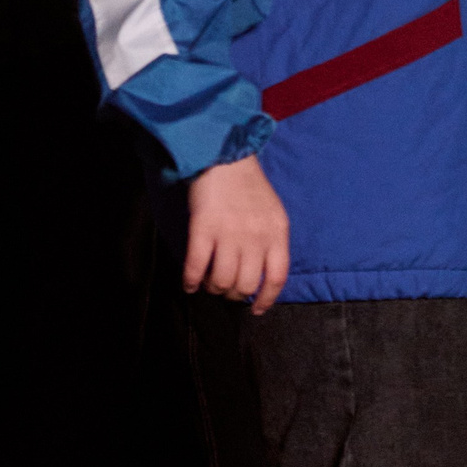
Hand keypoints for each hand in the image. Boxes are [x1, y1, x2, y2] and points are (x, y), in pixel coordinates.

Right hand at [183, 155, 289, 312]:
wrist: (224, 157)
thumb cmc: (249, 186)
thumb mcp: (272, 213)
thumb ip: (271, 242)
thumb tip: (262, 277)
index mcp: (276, 232)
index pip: (276, 277)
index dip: (266, 299)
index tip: (256, 309)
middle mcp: (255, 236)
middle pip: (245, 284)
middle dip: (234, 294)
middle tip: (226, 289)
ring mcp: (228, 233)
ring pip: (221, 281)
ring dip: (213, 288)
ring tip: (209, 283)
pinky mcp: (203, 228)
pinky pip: (196, 267)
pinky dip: (191, 281)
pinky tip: (189, 284)